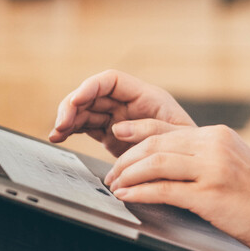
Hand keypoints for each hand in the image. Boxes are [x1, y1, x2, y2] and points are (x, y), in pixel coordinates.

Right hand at [48, 69, 195, 156]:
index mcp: (147, 96)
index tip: (76, 100)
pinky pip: (86, 125)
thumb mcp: (178, 137)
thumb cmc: (192, 148)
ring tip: (57, 132)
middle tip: (61, 123)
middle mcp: (130, 103)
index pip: (112, 81)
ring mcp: (119, 118)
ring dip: (68, 118)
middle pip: (94, 94)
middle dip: (73, 105)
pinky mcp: (111, 135)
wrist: (192, 169)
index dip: (90, 87)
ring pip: (86, 109)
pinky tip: (60, 135)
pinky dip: (71, 129)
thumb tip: (118, 129)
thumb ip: (151, 130)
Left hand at [105, 124, 249, 250]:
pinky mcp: (209, 194)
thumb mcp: (234, 163)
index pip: (167, 127)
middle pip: (156, 143)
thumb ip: (205, 157)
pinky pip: (164, 189)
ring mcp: (212, 168)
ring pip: (156, 162)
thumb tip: (171, 160)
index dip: (137, 130)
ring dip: (128, 175)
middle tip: (112, 172)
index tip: (117, 134)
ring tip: (115, 185)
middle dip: (126, 158)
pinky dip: (140, 192)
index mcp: (217, 135)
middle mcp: (213, 144)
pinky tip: (129, 197)